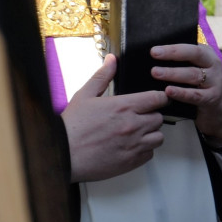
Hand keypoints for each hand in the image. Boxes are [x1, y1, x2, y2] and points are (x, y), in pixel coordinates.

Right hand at [63, 54, 167, 181]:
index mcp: (124, 106)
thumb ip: (102, 76)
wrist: (62, 154)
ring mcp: (134, 144)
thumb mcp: (84, 96)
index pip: (158, 98)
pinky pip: (150, 154)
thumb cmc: (71, 127)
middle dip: (151, 116)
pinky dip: (144, 150)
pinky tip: (130, 146)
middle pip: (159, 118)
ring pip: (158, 137)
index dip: (159, 98)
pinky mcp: (131, 161)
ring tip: (136, 133)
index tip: (156, 100)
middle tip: (139, 118)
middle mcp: (133, 125)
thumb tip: (112, 60)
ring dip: (150, 134)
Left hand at [150, 43, 221, 144]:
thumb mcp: (194, 69)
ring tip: (156, 73)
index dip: (173, 47)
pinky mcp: (213, 98)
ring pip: (193, 74)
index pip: (191, 46)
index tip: (154, 50)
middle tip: (154, 54)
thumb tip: (155, 56)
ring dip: (173, 73)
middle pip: (195, 55)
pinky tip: (168, 91)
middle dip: (173, 53)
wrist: (217, 110)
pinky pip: (195, 94)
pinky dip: (181, 92)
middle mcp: (214, 65)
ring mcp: (215, 81)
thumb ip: (180, 62)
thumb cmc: (198, 86)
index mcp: (208, 54)